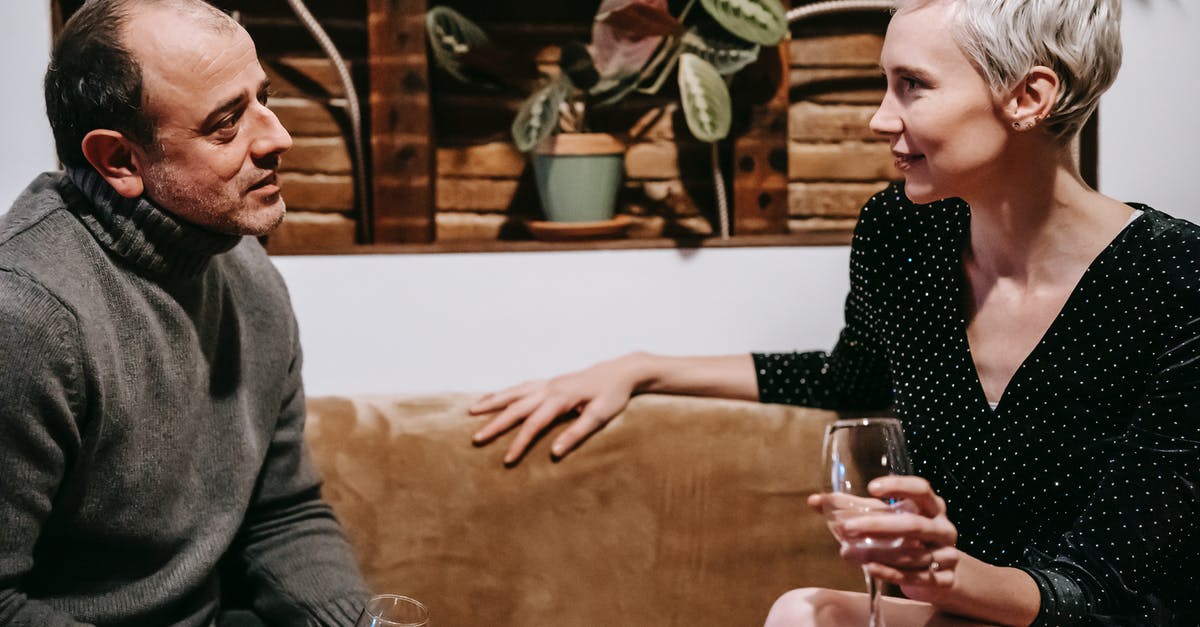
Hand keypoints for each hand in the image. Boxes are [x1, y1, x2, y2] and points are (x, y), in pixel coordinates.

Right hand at [469, 354, 644, 464]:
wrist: (621, 372)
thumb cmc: (613, 395)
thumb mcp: (600, 416)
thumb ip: (577, 433)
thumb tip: (554, 453)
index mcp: (561, 398)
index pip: (534, 424)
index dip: (519, 443)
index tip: (507, 460)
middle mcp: (550, 388)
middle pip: (516, 407)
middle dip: (495, 423)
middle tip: (475, 439)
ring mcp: (548, 383)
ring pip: (514, 392)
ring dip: (492, 401)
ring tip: (471, 410)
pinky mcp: (550, 382)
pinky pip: (521, 386)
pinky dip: (504, 392)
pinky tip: (494, 397)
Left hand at [808, 475, 959, 602]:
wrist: (943, 575)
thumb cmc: (910, 538)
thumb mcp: (887, 519)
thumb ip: (854, 508)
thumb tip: (815, 501)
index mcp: (931, 507)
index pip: (921, 489)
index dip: (899, 486)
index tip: (871, 487)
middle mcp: (942, 528)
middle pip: (913, 524)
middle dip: (878, 525)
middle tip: (847, 527)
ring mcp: (946, 555)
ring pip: (914, 554)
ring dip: (878, 553)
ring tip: (847, 551)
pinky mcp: (943, 580)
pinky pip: (917, 577)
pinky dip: (891, 573)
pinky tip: (869, 568)